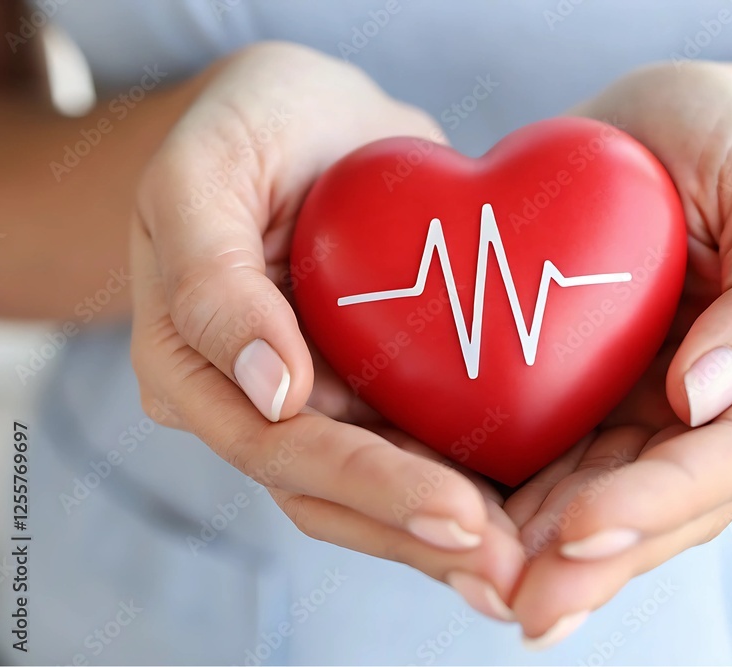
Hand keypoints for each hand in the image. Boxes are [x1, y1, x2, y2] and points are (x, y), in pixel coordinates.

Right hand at [130, 42, 523, 618]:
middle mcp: (256, 404)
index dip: (371, 487)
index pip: (282, 450)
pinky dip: (473, 484)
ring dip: (450, 539)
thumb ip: (214, 283)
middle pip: (335, 497)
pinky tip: (535, 514)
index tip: (458, 512)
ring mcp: (321, 400)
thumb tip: (271, 392)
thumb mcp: (204, 175)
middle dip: (423, 538)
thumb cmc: (247, 127)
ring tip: (528, 570)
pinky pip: (422, 446)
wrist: (313, 116)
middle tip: (511, 572)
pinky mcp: (376, 385)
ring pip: (381, 494)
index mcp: (196, 369)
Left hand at [503, 62, 731, 647]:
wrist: (662, 129)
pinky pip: (569, 466)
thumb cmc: (728, 140)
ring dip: (558, 557)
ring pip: (617, 504)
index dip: (663, 498)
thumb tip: (713, 395)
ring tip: (494, 594)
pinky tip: (477, 541)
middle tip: (528, 605)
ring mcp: (669, 416)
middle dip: (601, 559)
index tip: (583, 525)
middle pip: (676, 507)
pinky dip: (526, 506)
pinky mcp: (607, 406)